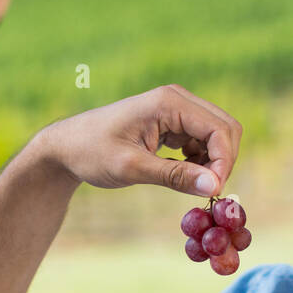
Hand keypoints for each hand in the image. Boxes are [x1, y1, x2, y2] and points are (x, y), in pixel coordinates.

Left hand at [36, 84, 242, 197]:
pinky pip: (202, 142)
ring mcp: (176, 110)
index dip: (224, 162)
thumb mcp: (132, 168)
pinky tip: (182, 176)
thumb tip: (214, 187)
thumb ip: (174, 176)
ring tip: (189, 185)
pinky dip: (201, 162)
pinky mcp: (173, 123)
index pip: (219, 129)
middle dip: (223, 161)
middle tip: (208, 191)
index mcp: (169, 102)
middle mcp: (177, 100)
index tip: (214, 191)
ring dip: (212, 163)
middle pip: (226, 128)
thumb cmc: (92, 153)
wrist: (67, 147)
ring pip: (217, 136)